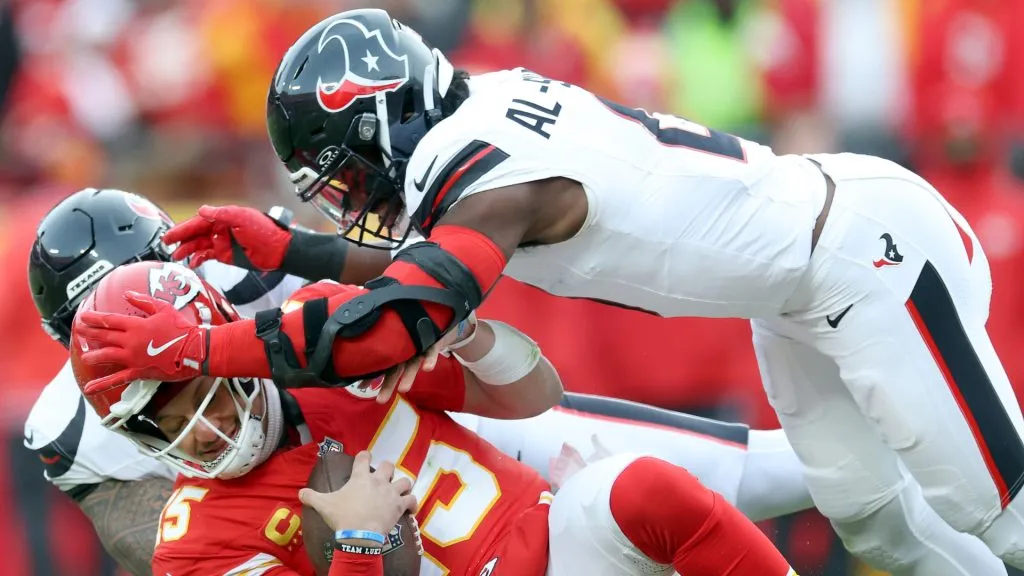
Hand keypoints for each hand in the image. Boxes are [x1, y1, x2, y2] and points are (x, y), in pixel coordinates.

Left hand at [75, 291, 206, 393]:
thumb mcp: (164, 309)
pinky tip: (90, 388)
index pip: (110, 320)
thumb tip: (127, 294)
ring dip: (93, 356)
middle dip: (89, 333)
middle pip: (104, 336)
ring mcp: (133, 358)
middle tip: (79, 331)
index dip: (94, 318)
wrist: (195, 349)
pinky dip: (102, 384)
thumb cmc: (183, 328)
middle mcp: (131, 341)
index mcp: (136, 325)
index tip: (83, 317)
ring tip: (85, 356)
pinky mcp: (139, 372)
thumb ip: (143, 301)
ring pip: (106, 356)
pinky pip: (117, 379)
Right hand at [163, 205, 292, 269]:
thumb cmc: (264, 230)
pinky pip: (207, 255)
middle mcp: (220, 229)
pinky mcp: (225, 255)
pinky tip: (193, 262)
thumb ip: (222, 214)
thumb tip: (201, 210)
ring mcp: (222, 242)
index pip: (198, 222)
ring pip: (199, 245)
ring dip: (187, 250)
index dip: (183, 228)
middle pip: (195, 233)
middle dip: (180, 238)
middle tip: (166, 243)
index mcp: (223, 218)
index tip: (170, 234)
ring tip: (176, 255)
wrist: (279, 249)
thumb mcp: (243, 218)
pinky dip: (198, 258)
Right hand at [299, 451, 417, 534]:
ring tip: (398, 491)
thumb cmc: (343, 516)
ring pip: (405, 481)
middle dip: (387, 469)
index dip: (364, 456)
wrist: (359, 534)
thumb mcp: (323, 505)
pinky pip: (412, 500)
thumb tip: (300, 493)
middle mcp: (378, 481)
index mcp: (360, 477)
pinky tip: (410, 507)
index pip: (364, 458)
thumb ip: (311, 497)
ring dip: (402, 486)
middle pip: (389, 465)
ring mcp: (391, 493)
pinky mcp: (400, 506)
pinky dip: (412, 504)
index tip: (365, 457)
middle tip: (382, 477)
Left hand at [372, 313, 477, 404]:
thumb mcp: (404, 349)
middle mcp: (405, 350)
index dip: (372, 377)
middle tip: (380, 401)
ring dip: (409, 375)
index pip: (383, 367)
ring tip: (404, 389)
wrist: (438, 320)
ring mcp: (419, 346)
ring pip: (412, 362)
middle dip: (389, 384)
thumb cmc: (417, 337)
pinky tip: (428, 369)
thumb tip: (363, 382)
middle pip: (396, 369)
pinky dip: (430, 359)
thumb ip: (391, 363)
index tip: (361, 388)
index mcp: (396, 353)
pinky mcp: (432, 341)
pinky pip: (431, 351)